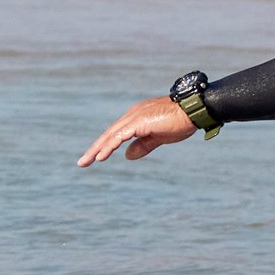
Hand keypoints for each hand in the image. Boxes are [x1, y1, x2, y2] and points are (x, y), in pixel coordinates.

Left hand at [77, 97, 197, 167]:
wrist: (193, 111)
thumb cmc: (179, 122)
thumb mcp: (158, 138)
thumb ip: (143, 146)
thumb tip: (127, 156)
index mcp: (136, 118)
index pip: (115, 133)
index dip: (104, 145)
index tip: (94, 157)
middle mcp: (132, 115)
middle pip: (108, 133)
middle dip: (95, 148)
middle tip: (82, 163)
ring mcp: (134, 117)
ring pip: (110, 135)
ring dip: (97, 149)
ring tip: (86, 162)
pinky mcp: (139, 122)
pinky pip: (119, 136)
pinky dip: (109, 146)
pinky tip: (100, 157)